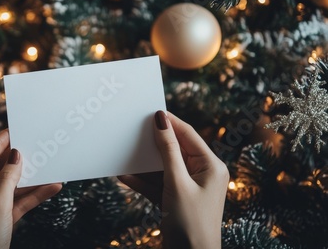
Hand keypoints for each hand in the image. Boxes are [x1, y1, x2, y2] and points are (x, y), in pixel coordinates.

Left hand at [0, 130, 61, 248]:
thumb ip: (8, 179)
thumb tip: (15, 156)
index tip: (13, 130)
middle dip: (15, 159)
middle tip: (30, 144)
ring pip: (9, 186)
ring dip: (29, 179)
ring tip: (46, 166)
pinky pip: (15, 201)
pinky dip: (31, 195)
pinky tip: (50, 188)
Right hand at [118, 111, 228, 248]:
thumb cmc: (191, 223)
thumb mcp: (177, 182)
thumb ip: (168, 150)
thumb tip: (161, 120)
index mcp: (211, 166)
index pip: (188, 135)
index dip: (169, 122)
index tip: (149, 112)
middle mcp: (201, 174)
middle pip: (174, 150)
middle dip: (153, 144)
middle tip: (133, 131)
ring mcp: (187, 187)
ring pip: (162, 167)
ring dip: (144, 165)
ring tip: (125, 155)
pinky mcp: (174, 199)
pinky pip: (156, 184)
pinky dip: (142, 181)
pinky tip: (125, 176)